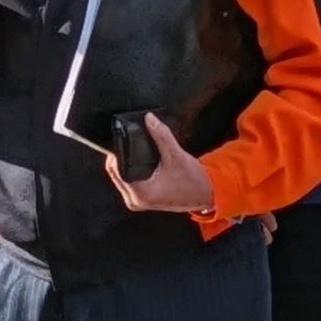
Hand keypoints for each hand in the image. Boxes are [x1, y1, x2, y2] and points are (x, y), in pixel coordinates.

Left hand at [104, 112, 218, 217]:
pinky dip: (129, 171)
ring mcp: (136, 202)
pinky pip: (126, 183)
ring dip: (124, 164)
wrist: (205, 195)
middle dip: (120, 156)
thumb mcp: (176, 155)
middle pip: (114, 173)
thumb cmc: (193, 180)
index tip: (122, 137)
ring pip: (119, 178)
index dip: (117, 151)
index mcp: (141, 193)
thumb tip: (149, 118)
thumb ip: (161, 135)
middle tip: (130, 141)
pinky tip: (136, 161)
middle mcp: (135, 201)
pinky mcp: (140, 201)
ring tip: (134, 150)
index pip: (116, 168)